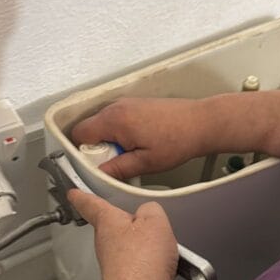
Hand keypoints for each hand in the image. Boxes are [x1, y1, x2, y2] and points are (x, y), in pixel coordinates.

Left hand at [68, 190, 177, 279]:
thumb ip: (151, 210)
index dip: (81, 196)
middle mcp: (104, 243)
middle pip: (112, 226)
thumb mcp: (155, 222)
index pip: (90, 204)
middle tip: (139, 219)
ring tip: (159, 249)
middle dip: (125, 223)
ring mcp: (111, 263)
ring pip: (125, 246)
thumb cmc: (140, 264)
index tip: (74, 193)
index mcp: (107, 222)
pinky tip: (159, 268)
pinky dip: (147, 264)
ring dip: (140, 246)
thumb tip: (149, 212)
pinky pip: (135, 265)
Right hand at [71, 97, 207, 180]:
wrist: (201, 123)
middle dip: (96, 148)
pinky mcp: (134, 105)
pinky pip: (115, 120)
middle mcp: (117, 107)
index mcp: (115, 120)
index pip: (79, 133)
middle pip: (89, 128)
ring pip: (102, 124)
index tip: (95, 164)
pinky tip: (136, 144)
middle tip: (116, 162)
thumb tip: (98, 175)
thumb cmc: (178, 139)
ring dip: (109, 141)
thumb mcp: (145, 163)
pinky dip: (119, 133)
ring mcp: (125, 104)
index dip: (82, 152)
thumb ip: (117, 169)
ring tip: (130, 153)